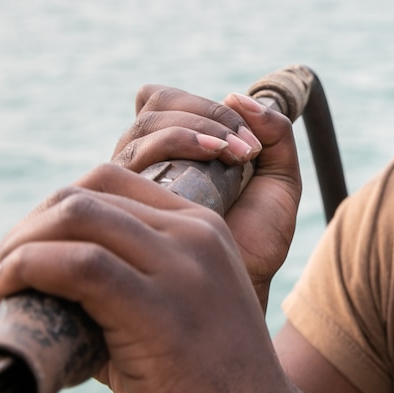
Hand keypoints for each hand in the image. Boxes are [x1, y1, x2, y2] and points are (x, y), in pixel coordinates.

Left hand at [0, 163, 313, 392]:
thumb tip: (39, 275)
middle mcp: (194, 235)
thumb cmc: (202, 379)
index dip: (56, 209)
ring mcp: (182, 268)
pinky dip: (28, 270)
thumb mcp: (173, 304)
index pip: (111, 180)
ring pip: (78, 217)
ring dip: (20, 246)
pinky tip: (7, 294)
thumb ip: (124, 277)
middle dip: (29, 227)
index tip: (30, 250)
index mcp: (201, 226)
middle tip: (5, 270)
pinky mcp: (161, 310)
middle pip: (87, 193)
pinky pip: (79, 265)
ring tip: (2, 283)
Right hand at [110, 85, 303, 309]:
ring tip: (235, 155)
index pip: (165, 101)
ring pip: (141, 132)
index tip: (249, 138)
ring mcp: (125, 185)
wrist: (236, 298)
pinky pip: (128, 166)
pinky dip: (171, 152)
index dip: (204, 106)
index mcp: (174, 151)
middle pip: (152, 108)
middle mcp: (143, 164)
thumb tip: (239, 94)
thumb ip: (276, 136)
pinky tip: (207, 172)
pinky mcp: (114, 209)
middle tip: (246, 147)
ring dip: (193, 130)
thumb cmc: (254, 246)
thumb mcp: (279, 184)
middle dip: (204, 115)